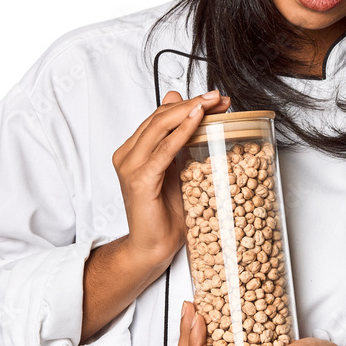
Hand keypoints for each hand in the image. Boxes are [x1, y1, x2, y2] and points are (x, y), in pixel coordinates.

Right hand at [112, 89, 230, 266]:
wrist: (152, 248)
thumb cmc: (165, 214)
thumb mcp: (178, 171)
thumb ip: (180, 142)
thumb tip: (189, 109)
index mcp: (134, 151)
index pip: (160, 116)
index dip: (188, 103)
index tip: (215, 99)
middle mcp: (127, 155)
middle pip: (160, 117)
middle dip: (192, 102)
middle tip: (217, 97)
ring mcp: (130, 167)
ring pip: (160, 127)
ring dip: (190, 110)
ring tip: (211, 102)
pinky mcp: (139, 180)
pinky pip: (164, 150)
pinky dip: (182, 132)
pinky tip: (198, 119)